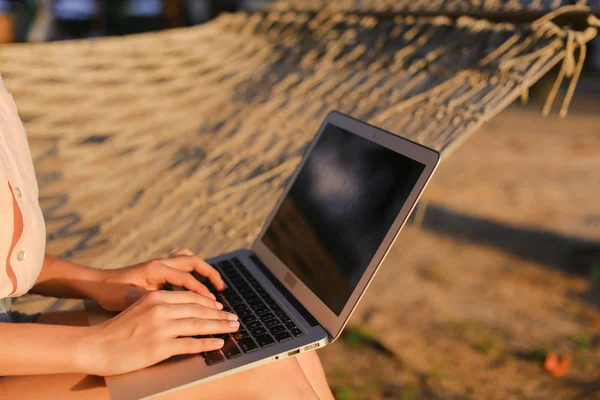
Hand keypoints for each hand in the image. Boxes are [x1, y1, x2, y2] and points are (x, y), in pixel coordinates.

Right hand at [82, 290, 239, 375]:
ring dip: (219, 327)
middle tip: (234, 319)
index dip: (209, 303)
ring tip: (232, 328)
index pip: (190, 298)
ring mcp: (161, 328)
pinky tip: (218, 343)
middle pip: (198, 310)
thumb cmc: (117, 330)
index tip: (221, 308)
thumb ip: (160, 305)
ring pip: (198, 325)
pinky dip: (207, 343)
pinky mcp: (159, 347)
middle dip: (220, 315)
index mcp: (156, 298)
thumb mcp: (140, 308)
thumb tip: (183, 310)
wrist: (95, 346)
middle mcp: (160, 309)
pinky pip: (190, 344)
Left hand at [100, 248, 225, 309]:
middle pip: (194, 261)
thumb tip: (175, 308)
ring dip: (203, 270)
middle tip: (221, 288)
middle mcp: (161, 262)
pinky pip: (182, 265)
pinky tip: (195, 288)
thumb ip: (154, 301)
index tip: (213, 303)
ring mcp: (160, 264)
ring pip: (189, 259)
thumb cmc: (112, 293)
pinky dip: (193, 273)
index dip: (201, 291)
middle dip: (210, 274)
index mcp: (156, 268)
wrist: (97, 284)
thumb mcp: (132, 299)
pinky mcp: (158, 269)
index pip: (187, 277)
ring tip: (213, 285)